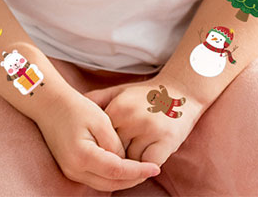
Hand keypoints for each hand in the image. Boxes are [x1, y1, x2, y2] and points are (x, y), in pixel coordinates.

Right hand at [34, 85, 160, 190]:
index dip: (138, 171)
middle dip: (133, 179)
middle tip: (151, 169)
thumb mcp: (100, 120)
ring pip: (103, 184)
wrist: (49, 104)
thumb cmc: (75, 107)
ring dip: (123, 179)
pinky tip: (123, 166)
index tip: (155, 167)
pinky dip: (111, 176)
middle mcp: (74, 169)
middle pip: (111, 183)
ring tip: (141, 169)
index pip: (117, 171)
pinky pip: (95, 178)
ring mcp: (70, 171)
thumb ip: (115, 143)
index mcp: (82, 155)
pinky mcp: (70, 169)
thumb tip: (126, 161)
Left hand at [84, 79, 201, 166]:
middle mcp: (132, 118)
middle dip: (115, 156)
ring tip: (134, 156)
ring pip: (130, 161)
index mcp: (119, 107)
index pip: (102, 138)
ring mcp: (149, 130)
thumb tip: (76, 106)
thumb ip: (98, 100)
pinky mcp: (165, 141)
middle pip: (115, 151)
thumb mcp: (120, 91)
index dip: (102, 146)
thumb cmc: (146, 94)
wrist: (181, 91)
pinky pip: (148, 164)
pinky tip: (147, 159)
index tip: (102, 148)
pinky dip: (146, 166)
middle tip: (119, 155)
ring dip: (131, 163)